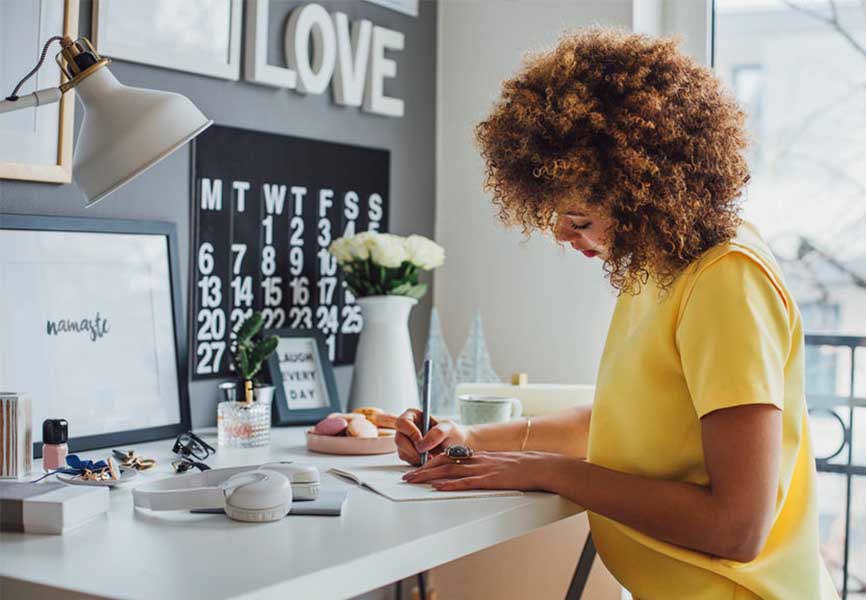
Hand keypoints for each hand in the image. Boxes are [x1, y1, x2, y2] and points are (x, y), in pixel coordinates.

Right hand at [395, 408, 469, 465]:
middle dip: (412, 450)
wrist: (456, 447)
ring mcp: (406, 441)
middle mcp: (407, 427)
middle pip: (399, 439)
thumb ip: (437, 433)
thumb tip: (421, 444)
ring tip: (431, 456)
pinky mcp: (407, 453)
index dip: (410, 432)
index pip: (402, 422)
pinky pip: (406, 459)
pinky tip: (428, 459)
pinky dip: (416, 462)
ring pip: (402, 451)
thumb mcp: (449, 428)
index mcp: (413, 415)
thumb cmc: (453, 433)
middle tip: (426, 455)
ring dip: (416, 457)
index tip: (421, 441)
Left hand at [401, 450, 560, 490]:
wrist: (538, 466)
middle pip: (443, 463)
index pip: (447, 457)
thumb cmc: (521, 467)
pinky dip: (450, 484)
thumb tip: (468, 474)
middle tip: (407, 477)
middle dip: (422, 470)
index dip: (429, 463)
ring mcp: (481, 469)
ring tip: (414, 481)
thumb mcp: (497, 463)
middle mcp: (475, 460)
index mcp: (476, 456)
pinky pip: (466, 482)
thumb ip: (482, 467)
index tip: (416, 468)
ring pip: (449, 471)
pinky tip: (438, 487)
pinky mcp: (489, 480)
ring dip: (429, 476)